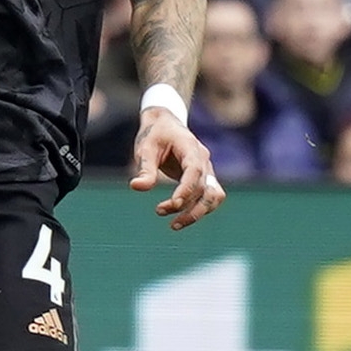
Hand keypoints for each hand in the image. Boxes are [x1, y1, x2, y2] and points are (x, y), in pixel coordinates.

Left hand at [129, 106, 224, 230]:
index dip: (187, 189)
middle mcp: (203, 159)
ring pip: (213, 195)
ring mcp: (207, 169)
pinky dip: (200, 209)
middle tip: (159, 212)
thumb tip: (137, 187)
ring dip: (198, 212)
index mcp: (190, 147)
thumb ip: (144, 168)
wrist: (166, 124)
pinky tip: (182, 218)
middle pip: (205, 188)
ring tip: (174, 225)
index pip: (195, 171)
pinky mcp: (204, 178)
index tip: (174, 204)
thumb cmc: (154, 135)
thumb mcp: (145, 148)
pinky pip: (210, 196)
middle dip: (186, 205)